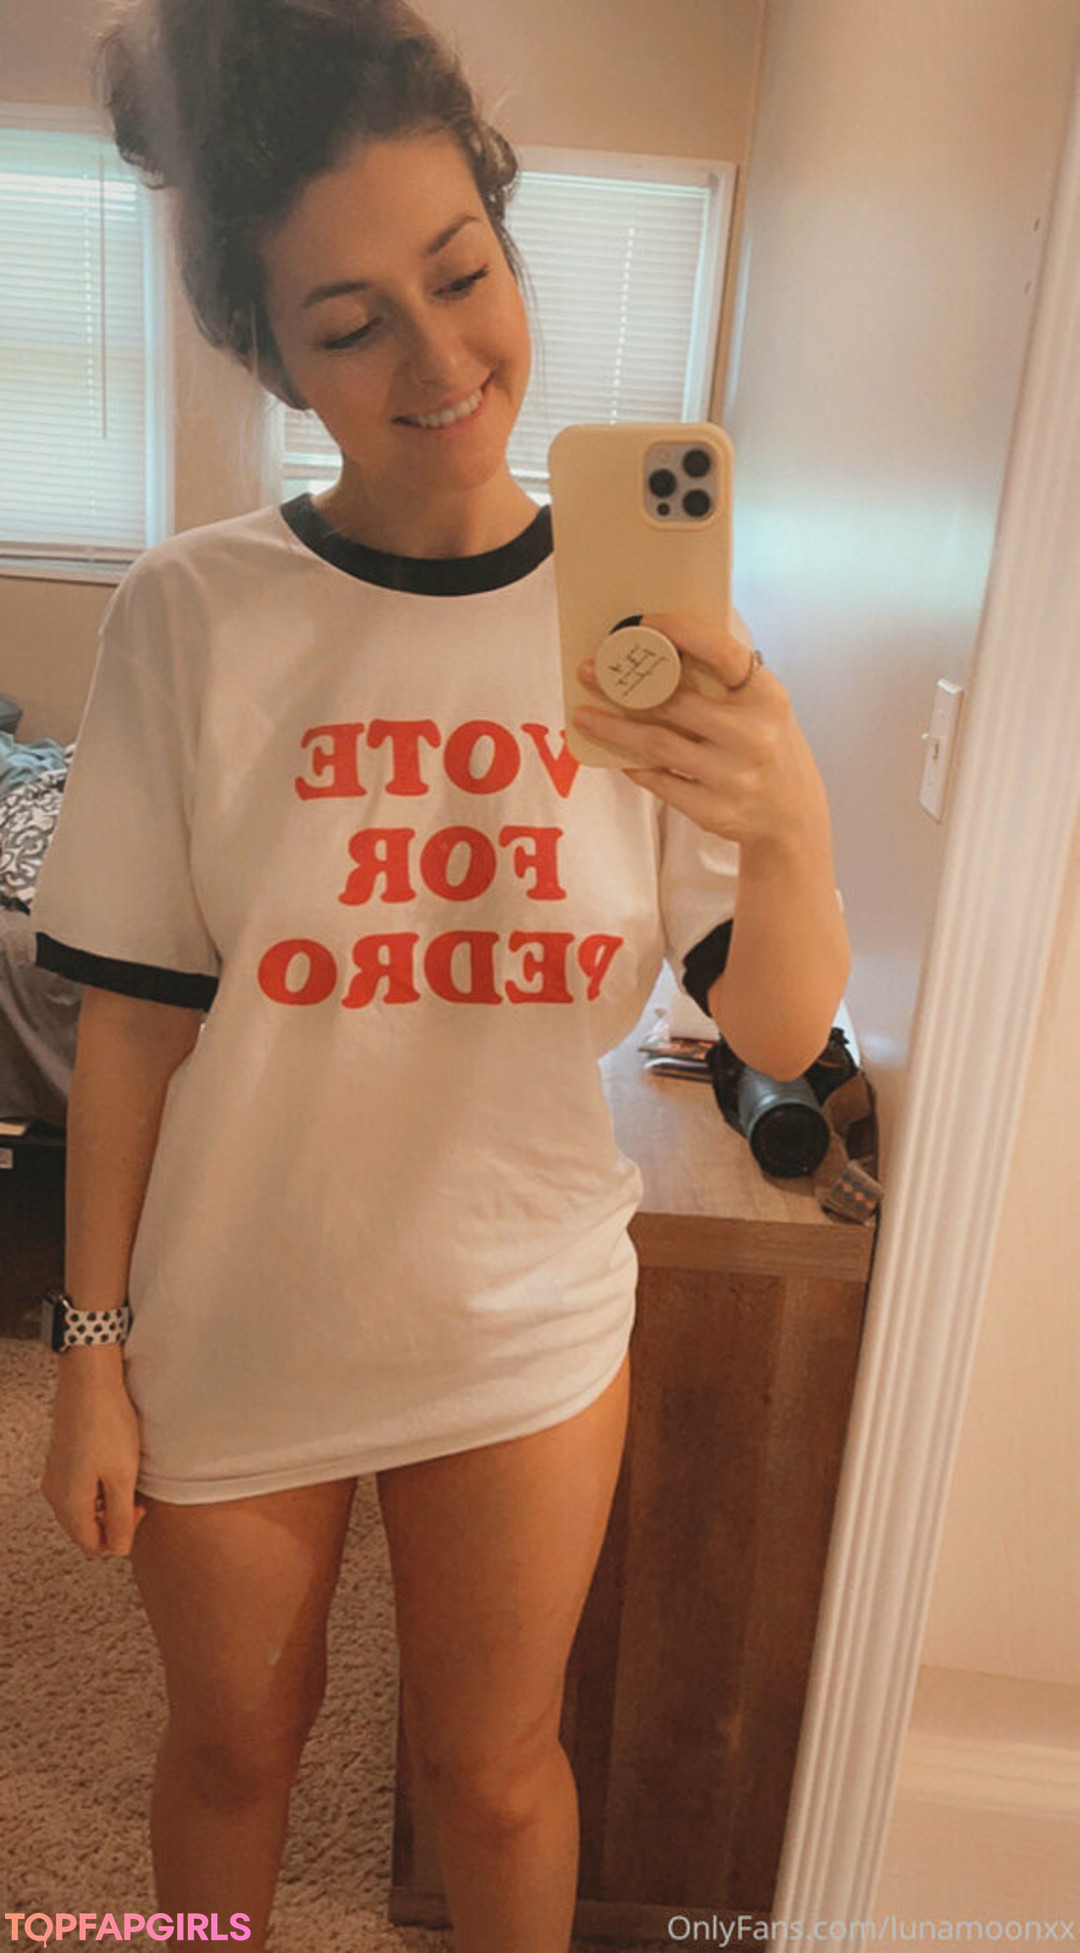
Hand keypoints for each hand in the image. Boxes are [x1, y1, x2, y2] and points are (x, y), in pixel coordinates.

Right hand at [41, 1358, 147, 1559]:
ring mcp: (55, 1476)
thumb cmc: (107, 1425)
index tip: (139, 1511)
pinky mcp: (60, 1460)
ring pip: (81, 1509)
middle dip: (113, 1522)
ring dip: (105, 1504)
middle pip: (85, 1529)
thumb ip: (121, 1518)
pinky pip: (77, 1489)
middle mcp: (56, 1495)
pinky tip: (113, 1466)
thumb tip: (120, 1549)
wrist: (89, 1381)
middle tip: (136, 1498)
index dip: (121, 1537)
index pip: (93, 1545)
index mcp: (70, 1504)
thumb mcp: (123, 1477)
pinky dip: (96, 1488)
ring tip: (127, 1479)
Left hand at [572, 613, 830, 856]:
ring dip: (613, 728)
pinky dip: (633, 765)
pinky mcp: (714, 810)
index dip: (684, 633)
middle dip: (624, 686)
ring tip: (583, 715)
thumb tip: (670, 637)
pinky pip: (660, 782)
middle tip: (589, 672)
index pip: (724, 654)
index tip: (646, 622)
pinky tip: (615, 753)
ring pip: (658, 745)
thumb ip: (727, 678)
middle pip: (676, 703)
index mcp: (768, 698)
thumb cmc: (765, 745)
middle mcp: (754, 736)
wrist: (792, 815)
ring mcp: (734, 777)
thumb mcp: (763, 707)